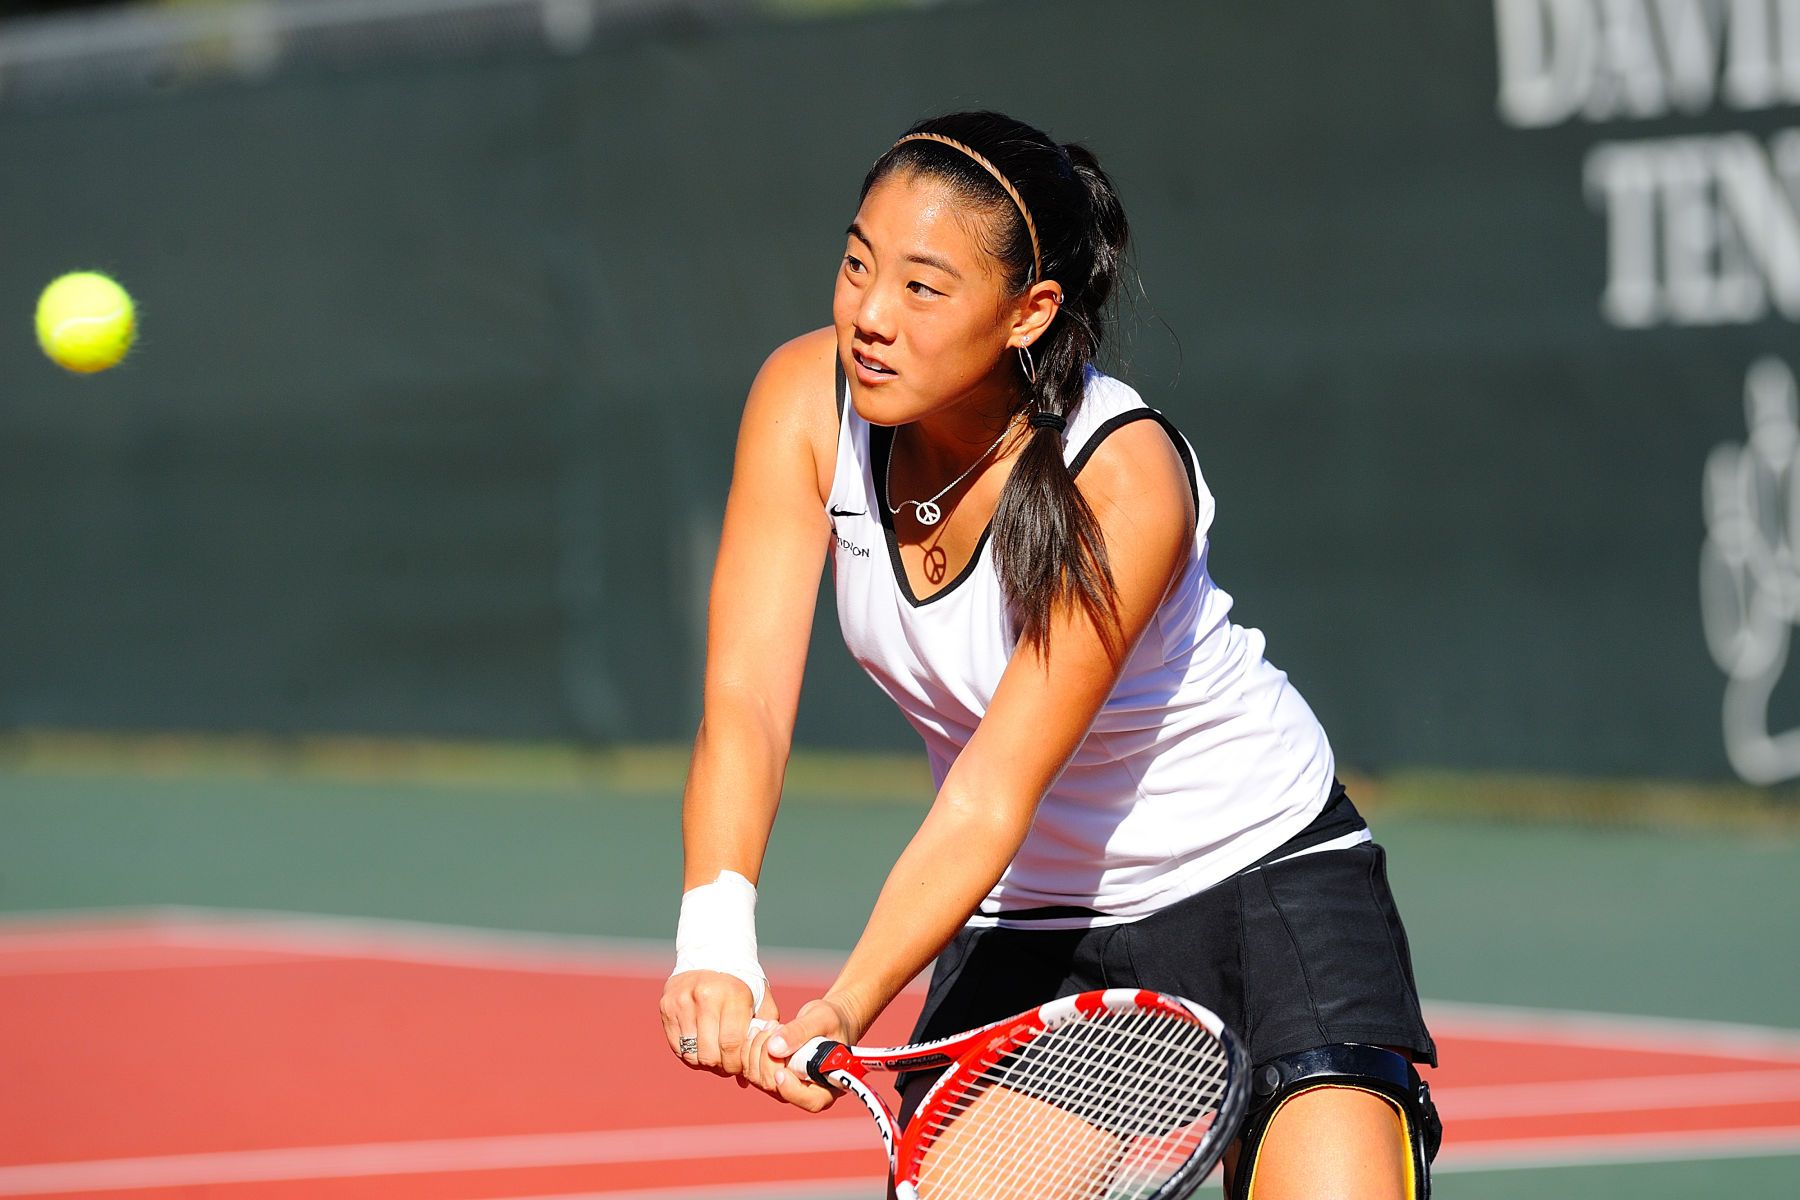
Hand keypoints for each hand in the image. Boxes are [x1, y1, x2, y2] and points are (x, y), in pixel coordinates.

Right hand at [660, 970, 774, 1077]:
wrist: (711, 954)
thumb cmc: (742, 985)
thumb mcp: (761, 1001)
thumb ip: (764, 1034)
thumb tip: (749, 1077)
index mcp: (732, 995)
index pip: (731, 1045)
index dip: (735, 1064)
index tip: (739, 1067)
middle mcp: (705, 996)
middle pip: (710, 1053)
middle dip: (720, 1066)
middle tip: (727, 1065)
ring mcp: (682, 1001)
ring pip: (691, 1053)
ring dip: (704, 1062)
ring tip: (714, 1056)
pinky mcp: (666, 1006)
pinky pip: (676, 1046)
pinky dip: (689, 1053)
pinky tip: (700, 1046)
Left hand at [741, 995, 863, 1112]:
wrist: (824, 1021)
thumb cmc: (831, 1022)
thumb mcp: (822, 1020)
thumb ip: (801, 1032)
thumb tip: (774, 1048)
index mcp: (828, 1086)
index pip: (811, 1101)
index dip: (792, 1090)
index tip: (780, 1072)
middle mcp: (806, 1092)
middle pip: (777, 1088)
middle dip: (768, 1057)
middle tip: (776, 1026)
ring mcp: (786, 1087)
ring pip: (759, 1079)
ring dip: (757, 1049)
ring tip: (771, 1025)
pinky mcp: (770, 1077)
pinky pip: (751, 1070)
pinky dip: (749, 1049)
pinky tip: (759, 1031)